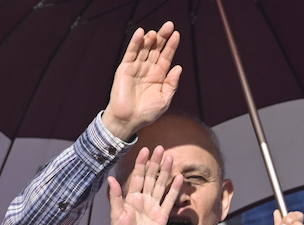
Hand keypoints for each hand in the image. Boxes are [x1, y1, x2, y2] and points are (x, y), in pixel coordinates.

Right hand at [102, 22, 181, 140]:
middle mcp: (148, 69)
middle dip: (162, 37)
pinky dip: (136, 43)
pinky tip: (141, 33)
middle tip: (169, 25)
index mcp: (159, 76)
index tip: (177, 34)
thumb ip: (171, 83)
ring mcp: (136, 68)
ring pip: (144, 49)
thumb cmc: (147, 113)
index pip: (166, 57)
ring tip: (156, 32)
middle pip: (156, 49)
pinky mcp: (125, 68)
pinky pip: (131, 53)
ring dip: (150, 39)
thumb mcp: (164, 99)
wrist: (129, 120)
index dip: (171, 46)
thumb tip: (178, 67)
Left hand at [107, 146, 180, 224]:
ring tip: (170, 158)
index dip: (141, 163)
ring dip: (166, 172)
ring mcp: (154, 206)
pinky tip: (178, 178)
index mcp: (131, 197)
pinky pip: (170, 200)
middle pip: (151, 177)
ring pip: (161, 185)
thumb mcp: (116, 215)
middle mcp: (144, 199)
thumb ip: (116, 197)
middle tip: (161, 148)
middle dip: (155, 163)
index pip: (138, 176)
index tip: (145, 150)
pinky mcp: (163, 215)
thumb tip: (111, 179)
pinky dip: (174, 189)